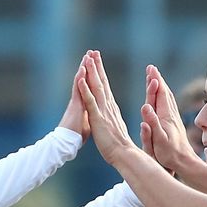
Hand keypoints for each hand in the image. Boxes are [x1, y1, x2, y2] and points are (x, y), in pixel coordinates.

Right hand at [57, 55, 90, 139]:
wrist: (67, 143)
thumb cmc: (76, 136)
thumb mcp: (88, 124)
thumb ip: (90, 116)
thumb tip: (92, 116)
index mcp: (86, 104)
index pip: (91, 86)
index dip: (94, 75)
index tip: (97, 64)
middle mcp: (81, 100)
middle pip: (86, 80)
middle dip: (90, 66)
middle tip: (92, 53)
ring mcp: (77, 101)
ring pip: (81, 81)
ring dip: (84, 68)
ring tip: (87, 55)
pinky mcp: (75, 105)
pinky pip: (78, 90)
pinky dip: (80, 79)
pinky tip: (82, 69)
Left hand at [77, 51, 141, 167]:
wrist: (124, 154)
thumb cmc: (119, 145)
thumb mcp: (114, 128)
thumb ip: (112, 119)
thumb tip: (111, 116)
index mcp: (111, 108)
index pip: (105, 87)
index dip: (100, 73)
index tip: (97, 61)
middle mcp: (108, 106)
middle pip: (102, 82)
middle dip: (97, 66)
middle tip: (93, 52)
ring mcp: (103, 111)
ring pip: (97, 87)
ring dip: (91, 72)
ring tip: (88, 58)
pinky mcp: (98, 118)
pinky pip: (90, 101)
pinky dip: (86, 89)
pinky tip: (81, 78)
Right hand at [145, 65, 196, 171]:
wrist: (185, 163)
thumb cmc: (170, 154)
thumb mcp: (158, 139)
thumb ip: (152, 123)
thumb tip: (145, 107)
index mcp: (165, 116)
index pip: (160, 94)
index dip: (154, 81)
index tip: (150, 68)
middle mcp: (170, 115)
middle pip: (163, 93)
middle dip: (156, 80)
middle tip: (151, 68)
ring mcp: (173, 119)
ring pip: (166, 98)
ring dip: (160, 87)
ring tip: (155, 78)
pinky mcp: (174, 124)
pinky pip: (167, 106)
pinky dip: (163, 97)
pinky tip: (162, 98)